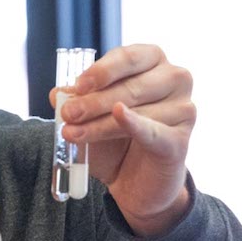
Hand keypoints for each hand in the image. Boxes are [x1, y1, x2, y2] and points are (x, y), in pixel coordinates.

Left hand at [52, 43, 195, 234]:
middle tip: (68, 114)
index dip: (102, 70)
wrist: (136, 182)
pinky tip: (120, 116)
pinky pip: (153, 131)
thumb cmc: (116, 140)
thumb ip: (77, 102)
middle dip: (95, 101)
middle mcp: (175, 79)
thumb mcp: (91, 117)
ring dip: (100, 124)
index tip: (78, 86)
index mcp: (154, 62)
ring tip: (73, 133)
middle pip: (131, 86)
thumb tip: (58, 94)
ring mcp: (183, 109)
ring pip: (135, 112)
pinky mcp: (180, 140)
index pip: (129, 57)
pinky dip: (135, 124)